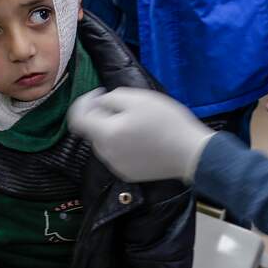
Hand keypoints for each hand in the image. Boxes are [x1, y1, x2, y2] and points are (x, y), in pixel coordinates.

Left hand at [68, 88, 214, 182]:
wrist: (190, 154)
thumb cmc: (166, 123)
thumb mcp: (138, 99)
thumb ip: (111, 98)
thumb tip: (99, 103)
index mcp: (105, 134)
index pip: (77, 118)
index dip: (84, 102)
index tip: (100, 94)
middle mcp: (105, 154)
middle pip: (92, 130)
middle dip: (102, 115)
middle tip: (125, 105)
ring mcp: (116, 166)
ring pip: (105, 142)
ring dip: (113, 130)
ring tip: (137, 122)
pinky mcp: (128, 174)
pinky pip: (117, 154)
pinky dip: (123, 144)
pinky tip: (142, 139)